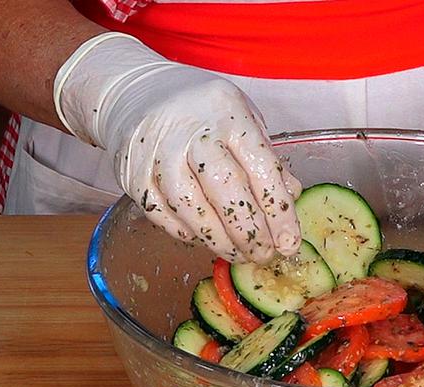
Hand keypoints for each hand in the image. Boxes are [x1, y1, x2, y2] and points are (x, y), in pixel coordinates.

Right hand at [55, 33, 301, 263]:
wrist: (137, 94)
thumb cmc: (202, 111)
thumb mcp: (243, 117)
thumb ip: (266, 157)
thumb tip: (290, 198)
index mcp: (228, 114)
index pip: (261, 167)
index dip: (277, 211)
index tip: (288, 243)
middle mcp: (191, 131)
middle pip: (226, 190)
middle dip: (249, 232)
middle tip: (264, 256)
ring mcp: (158, 153)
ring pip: (191, 208)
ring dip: (218, 239)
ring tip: (238, 255)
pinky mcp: (133, 175)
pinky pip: (162, 215)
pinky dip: (185, 232)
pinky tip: (203, 238)